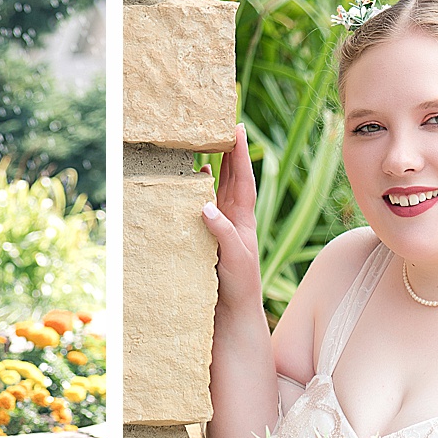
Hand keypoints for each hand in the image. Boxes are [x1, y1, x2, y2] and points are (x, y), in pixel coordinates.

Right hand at [199, 123, 262, 311]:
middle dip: (229, 150)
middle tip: (222, 126)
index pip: (242, 178)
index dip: (240, 153)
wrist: (234, 312)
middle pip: (232, 176)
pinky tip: (195, 182)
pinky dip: (201, 190)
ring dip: (216, 166)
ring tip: (208, 145)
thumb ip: (222, 231)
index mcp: (243, 218)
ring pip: (220, 189)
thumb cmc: (239, 285)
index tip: (237, 128)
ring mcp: (223, 226)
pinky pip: (205, 206)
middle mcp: (234, 218)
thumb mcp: (234, 257)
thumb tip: (205, 204)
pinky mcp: (211, 237)